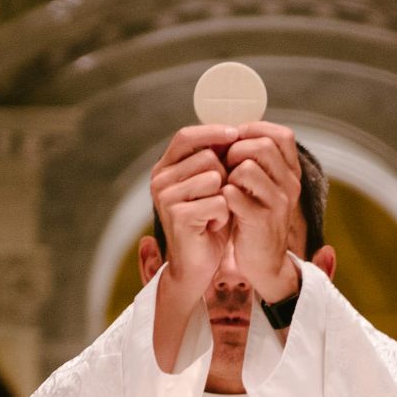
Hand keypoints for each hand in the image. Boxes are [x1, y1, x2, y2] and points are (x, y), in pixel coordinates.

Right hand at [150, 125, 237, 301]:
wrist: (197, 265)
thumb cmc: (208, 222)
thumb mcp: (211, 186)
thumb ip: (216, 160)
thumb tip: (234, 130)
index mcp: (164, 169)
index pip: (186, 136)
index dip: (212, 132)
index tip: (236, 133)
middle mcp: (160, 180)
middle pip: (207, 157)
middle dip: (224, 176)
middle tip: (218, 199)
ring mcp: (166, 197)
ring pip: (214, 178)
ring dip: (224, 197)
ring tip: (215, 213)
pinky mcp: (177, 215)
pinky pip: (218, 201)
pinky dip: (223, 215)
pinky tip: (213, 226)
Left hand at [220, 122, 301, 301]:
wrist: (264, 263)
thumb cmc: (255, 219)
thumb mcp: (262, 187)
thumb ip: (255, 162)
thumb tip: (231, 132)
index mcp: (291, 173)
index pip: (282, 135)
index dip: (255, 130)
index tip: (236, 140)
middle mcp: (290, 185)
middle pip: (263, 146)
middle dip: (236, 150)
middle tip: (226, 165)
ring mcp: (278, 204)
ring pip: (247, 168)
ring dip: (228, 173)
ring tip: (225, 187)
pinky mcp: (261, 222)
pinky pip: (234, 194)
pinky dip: (222, 195)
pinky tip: (222, 205)